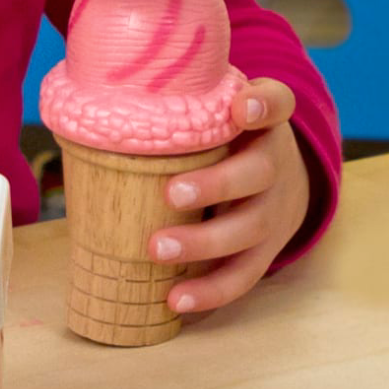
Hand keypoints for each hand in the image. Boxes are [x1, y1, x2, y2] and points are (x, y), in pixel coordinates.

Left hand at [148, 77, 310, 315]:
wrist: (286, 177)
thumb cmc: (229, 133)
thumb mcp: (218, 105)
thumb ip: (182, 94)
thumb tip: (102, 89)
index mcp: (265, 121)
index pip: (276, 101)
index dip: (261, 103)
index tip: (241, 107)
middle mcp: (277, 163)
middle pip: (257, 173)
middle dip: (215, 186)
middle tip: (171, 192)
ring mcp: (275, 211)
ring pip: (248, 230)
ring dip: (203, 244)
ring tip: (157, 249)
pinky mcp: (267, 250)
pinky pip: (243, 275)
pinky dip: (210, 290)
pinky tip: (175, 299)